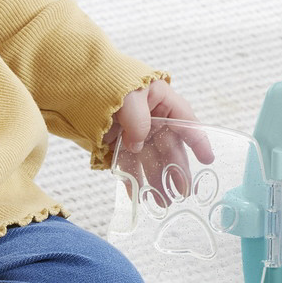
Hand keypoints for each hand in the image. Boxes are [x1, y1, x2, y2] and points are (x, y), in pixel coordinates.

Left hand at [104, 80, 213, 202]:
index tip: (208, 158)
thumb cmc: (107, 80)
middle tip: (183, 191)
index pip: (184, 121)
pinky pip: (128, 164)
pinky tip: (139, 194)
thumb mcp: (128, 95)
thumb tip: (137, 145)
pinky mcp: (116, 143)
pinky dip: (133, 179)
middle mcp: (151, 118)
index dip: (197, 140)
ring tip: (163, 202)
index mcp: (160, 100)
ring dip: (156, 180)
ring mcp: (133, 131)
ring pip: (150, 159)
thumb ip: (137, 120)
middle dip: (176, 170)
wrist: (74, 82)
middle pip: (168, 146)